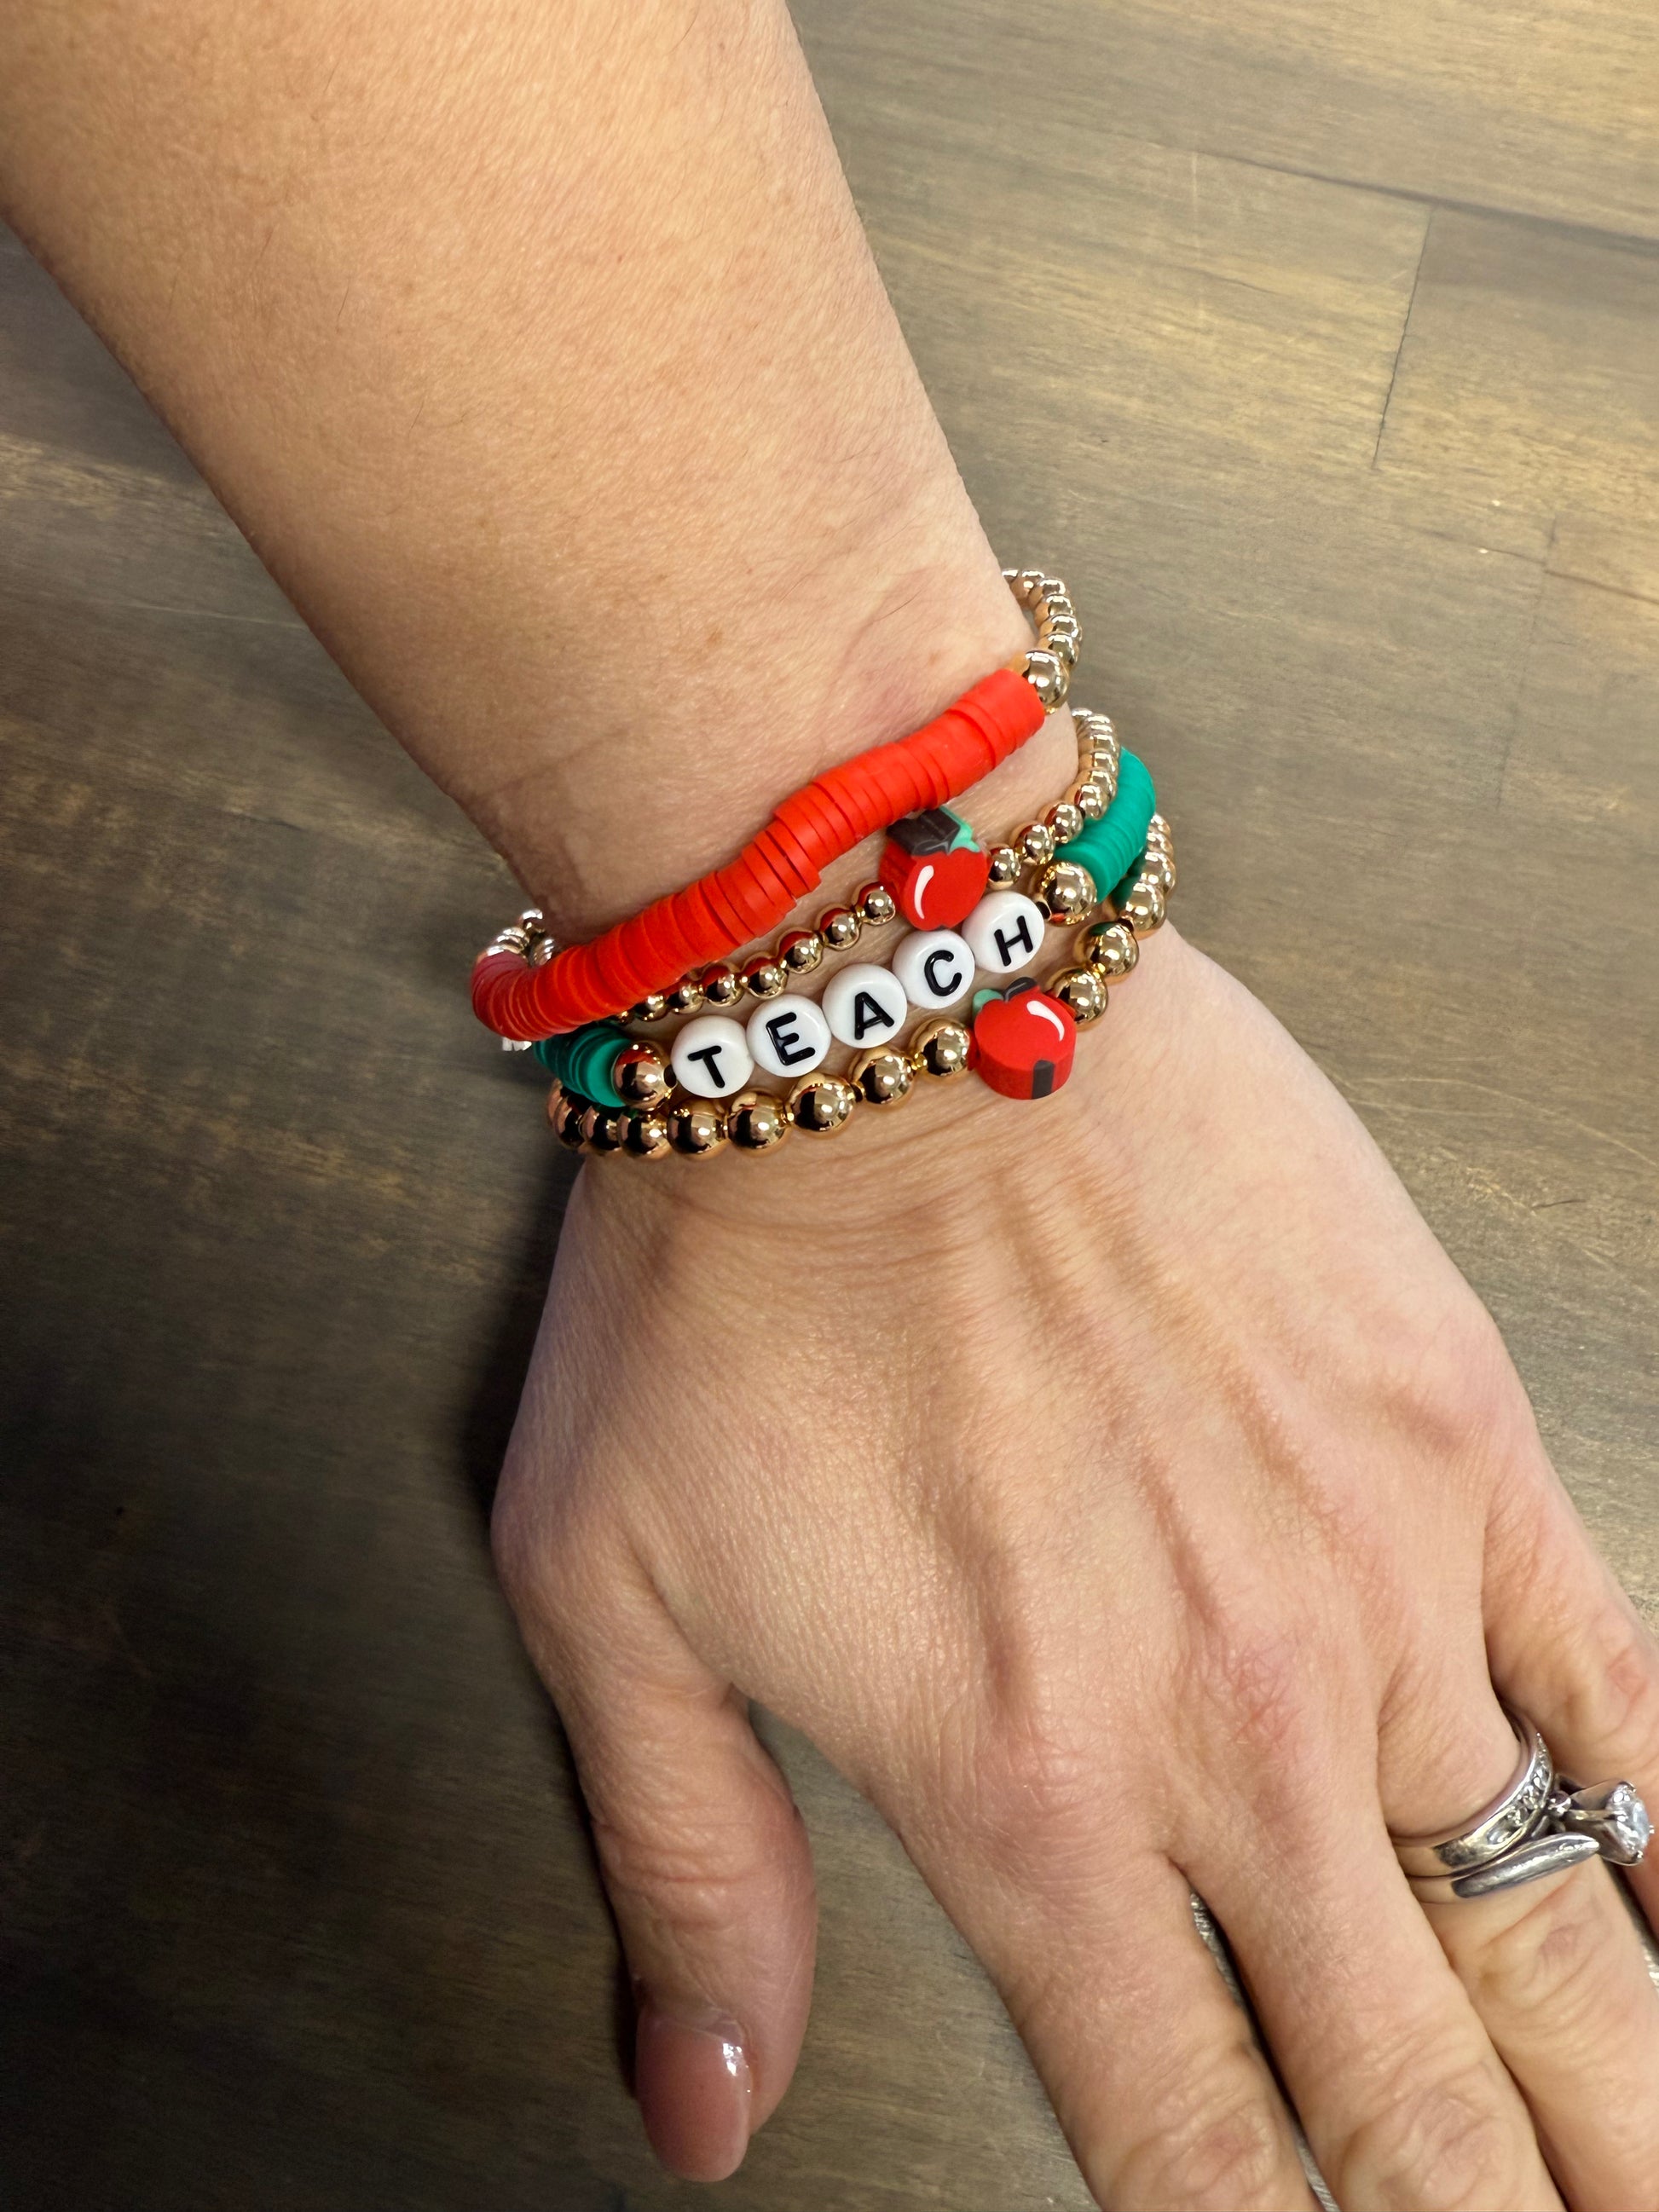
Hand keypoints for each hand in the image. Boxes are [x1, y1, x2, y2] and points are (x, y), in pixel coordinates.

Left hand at [492, 927, 1658, 2208]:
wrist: (884, 1009)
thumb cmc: (727, 1280)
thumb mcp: (604, 1594)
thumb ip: (688, 1875)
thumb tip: (709, 2116)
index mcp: (1022, 1791)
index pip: (1191, 2145)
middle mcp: (1233, 1724)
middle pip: (1421, 2089)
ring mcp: (1377, 1578)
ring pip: (1559, 1925)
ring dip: (1621, 2093)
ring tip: (1638, 2170)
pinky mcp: (1454, 1430)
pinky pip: (1623, 1692)